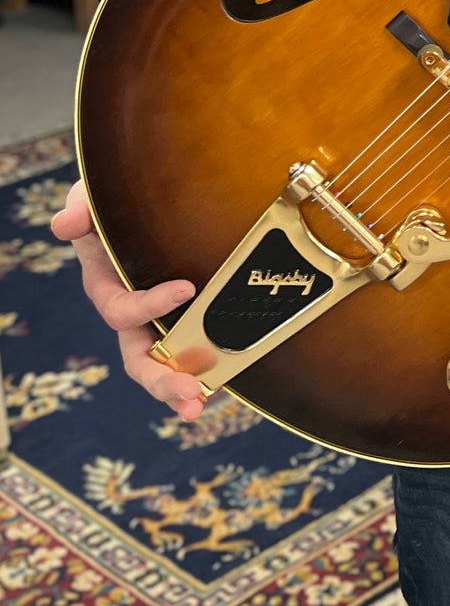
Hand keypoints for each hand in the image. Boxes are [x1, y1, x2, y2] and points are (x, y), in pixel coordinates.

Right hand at [52, 180, 213, 420]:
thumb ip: (81, 209)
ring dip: (182, 388)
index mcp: (109, 289)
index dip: (149, 305)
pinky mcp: (191, 316)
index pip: (122, 311)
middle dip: (162, 380)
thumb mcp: (97, 200)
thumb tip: (64, 224)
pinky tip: (229, 380)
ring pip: (166, 365)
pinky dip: (209, 368)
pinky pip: (197, 348)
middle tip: (189, 394)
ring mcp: (162, 320)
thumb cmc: (118, 204)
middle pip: (140, 359)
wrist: (147, 202)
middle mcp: (135, 314)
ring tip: (200, 405)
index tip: (185, 288)